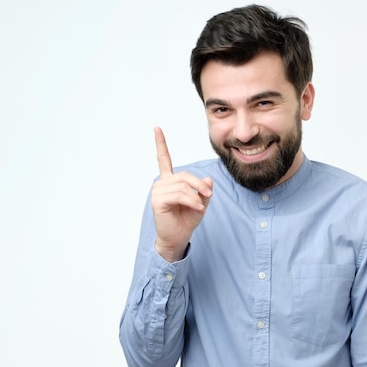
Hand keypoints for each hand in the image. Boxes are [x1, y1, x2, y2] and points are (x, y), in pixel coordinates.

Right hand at [151, 127, 212, 261]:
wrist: (178, 238)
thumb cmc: (186, 220)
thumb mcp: (201, 203)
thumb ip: (204, 190)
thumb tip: (208, 179)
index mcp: (169, 182)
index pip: (163, 159)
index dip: (160, 144)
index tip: (157, 128)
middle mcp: (162, 184)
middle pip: (184, 175)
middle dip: (199, 184)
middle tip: (209, 194)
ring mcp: (158, 192)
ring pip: (183, 185)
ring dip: (196, 196)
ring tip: (200, 206)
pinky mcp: (158, 201)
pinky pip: (179, 194)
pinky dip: (192, 201)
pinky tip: (197, 208)